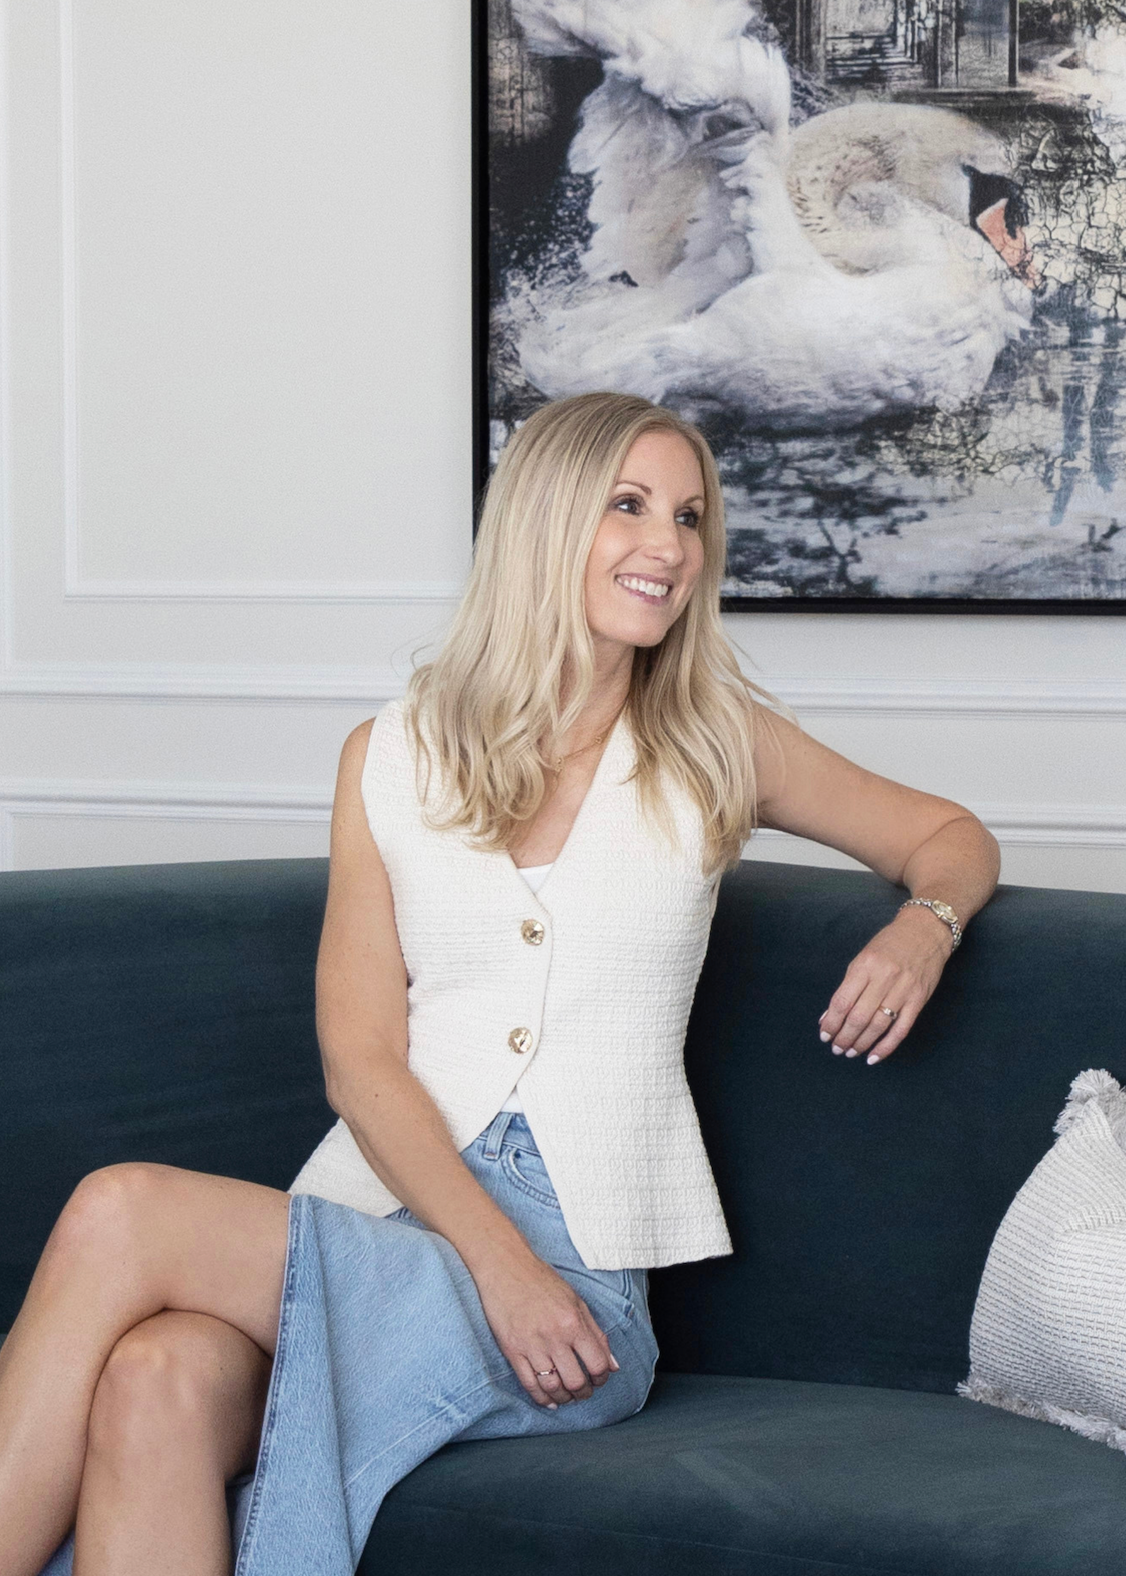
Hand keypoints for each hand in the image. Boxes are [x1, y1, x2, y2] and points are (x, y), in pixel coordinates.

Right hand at [471, 1249, 618, 1409]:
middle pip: (576, 1381)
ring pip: (553, 1387)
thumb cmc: (542, 1281)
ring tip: (568, 1396)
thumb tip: (613, 1365)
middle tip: (584, 1391)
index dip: (603, 1377)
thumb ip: (596, 1333)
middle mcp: (554, 1337)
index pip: (597, 1364)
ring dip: (565, 1398)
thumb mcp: (576, 1301)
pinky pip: (529, 1384)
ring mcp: (531, 1345)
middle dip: (584, 1392)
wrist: (506, 1268)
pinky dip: (542, 1398)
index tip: (600, 1379)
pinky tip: (549, 1400)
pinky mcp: (512, 1351)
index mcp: (573, 1323)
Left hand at [818, 904, 952, 1064]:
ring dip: (862, 1043)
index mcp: (865, 965)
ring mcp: (903, 990)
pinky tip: (874, 1057)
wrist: (925, 931)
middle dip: (844, 1037)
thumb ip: (848, 986)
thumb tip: (829, 1015)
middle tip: (836, 1048)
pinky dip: (886, 1046)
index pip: (842, 1001)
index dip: (831, 1022)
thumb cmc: (889, 944)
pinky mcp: (919, 1000)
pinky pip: (901, 1029)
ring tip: (851, 1052)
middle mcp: (884, 978)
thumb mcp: (863, 958)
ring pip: (878, 1025)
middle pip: (859, 1017)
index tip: (824, 1035)